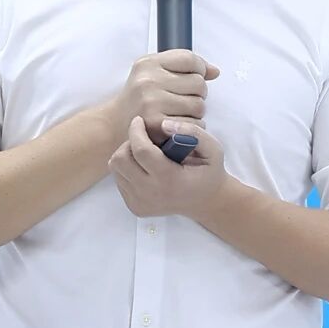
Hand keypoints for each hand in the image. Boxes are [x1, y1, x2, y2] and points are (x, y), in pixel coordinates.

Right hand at [104, 49, 220, 152]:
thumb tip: (215, 71)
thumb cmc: (138, 98)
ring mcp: (152, 103)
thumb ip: (182, 67)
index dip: (199, 69)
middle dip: (197, 93)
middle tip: (182, 101)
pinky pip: (194, 124)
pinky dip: (191, 127)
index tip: (193, 79)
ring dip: (195, 112)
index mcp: (148, 63)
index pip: (190, 59)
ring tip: (179, 114)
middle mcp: (148, 81)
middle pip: (198, 83)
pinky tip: (178, 126)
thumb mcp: (152, 73)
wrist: (113, 126)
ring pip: (199, 105)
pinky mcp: (157, 125)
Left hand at [108, 114, 227, 221]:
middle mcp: (151, 194)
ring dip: (127, 155)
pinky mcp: (134, 207)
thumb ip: (193, 132)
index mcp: (170, 179)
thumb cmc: (208, 171)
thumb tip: (164, 124)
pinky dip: (127, 168)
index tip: (139, 120)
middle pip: (121, 160)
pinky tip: (144, 167)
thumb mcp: (213, 149)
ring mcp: (141, 203)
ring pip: (116, 168)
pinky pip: (119, 179)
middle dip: (129, 143)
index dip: (136, 131)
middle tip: (144, 139)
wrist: (205, 202)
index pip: (140, 150)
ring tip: (145, 152)